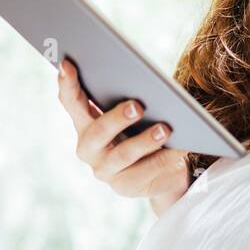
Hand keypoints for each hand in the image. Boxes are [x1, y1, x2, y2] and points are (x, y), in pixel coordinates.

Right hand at [55, 57, 190, 209]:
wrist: (160, 170)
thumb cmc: (143, 128)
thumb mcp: (133, 111)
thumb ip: (128, 97)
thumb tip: (144, 82)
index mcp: (85, 122)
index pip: (71, 101)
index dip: (67, 83)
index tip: (67, 63)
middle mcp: (89, 148)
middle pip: (98, 132)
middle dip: (117, 118)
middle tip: (137, 106)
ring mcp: (105, 170)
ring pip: (124, 154)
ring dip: (145, 140)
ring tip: (166, 129)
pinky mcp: (126, 187)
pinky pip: (147, 171)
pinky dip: (166, 157)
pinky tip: (182, 146)